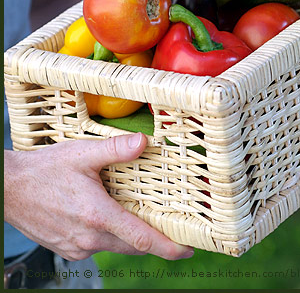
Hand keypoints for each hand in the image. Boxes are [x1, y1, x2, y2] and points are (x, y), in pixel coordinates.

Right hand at [4, 133, 193, 260]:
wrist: (9, 189)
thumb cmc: (44, 171)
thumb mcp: (82, 154)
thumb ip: (115, 149)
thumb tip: (144, 142)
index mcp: (97, 216)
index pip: (142, 239)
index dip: (168, 247)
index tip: (187, 250)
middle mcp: (89, 238)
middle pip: (132, 245)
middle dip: (153, 240)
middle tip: (169, 230)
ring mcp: (77, 248)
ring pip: (115, 246)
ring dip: (128, 236)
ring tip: (135, 217)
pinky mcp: (67, 250)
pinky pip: (96, 247)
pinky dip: (108, 236)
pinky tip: (104, 217)